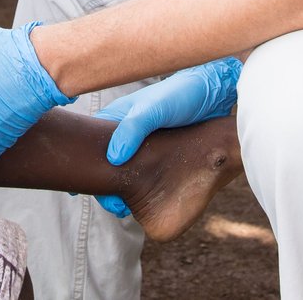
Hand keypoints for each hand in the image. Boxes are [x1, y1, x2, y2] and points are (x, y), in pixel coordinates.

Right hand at [92, 57, 241, 218]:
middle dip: (107, 186)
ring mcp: (143, 144)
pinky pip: (146, 174)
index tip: (91, 191)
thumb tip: (114, 159)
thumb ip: (132, 130)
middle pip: (106, 163)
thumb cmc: (180, 96)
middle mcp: (125, 131)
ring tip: (130, 208)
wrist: (214, 94)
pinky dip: (143, 188)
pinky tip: (148, 200)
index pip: (91, 147)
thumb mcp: (153, 110)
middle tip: (118, 207)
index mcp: (115, 118)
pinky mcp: (161, 154)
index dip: (88, 169)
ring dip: (126, 189)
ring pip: (126, 171)